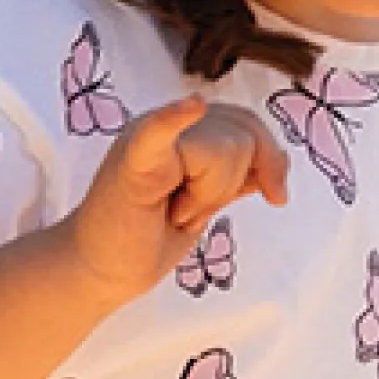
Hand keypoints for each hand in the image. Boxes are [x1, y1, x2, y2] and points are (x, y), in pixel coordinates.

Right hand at [63, 96, 286, 296]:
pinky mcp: (131, 161)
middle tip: (188, 211)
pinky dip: (174, 119)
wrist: (101, 270)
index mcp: (187, 128)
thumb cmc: (145, 236)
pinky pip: (158, 131)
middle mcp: (168, 122)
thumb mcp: (206, 201)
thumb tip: (277, 166)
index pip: (247, 123)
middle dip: (230, 184)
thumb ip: (236, 175)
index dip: (269, 158)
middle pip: (242, 134)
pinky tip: (191, 108)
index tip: (277, 197)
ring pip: (224, 149)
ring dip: (206, 196)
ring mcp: (146, 135)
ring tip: (172, 211)